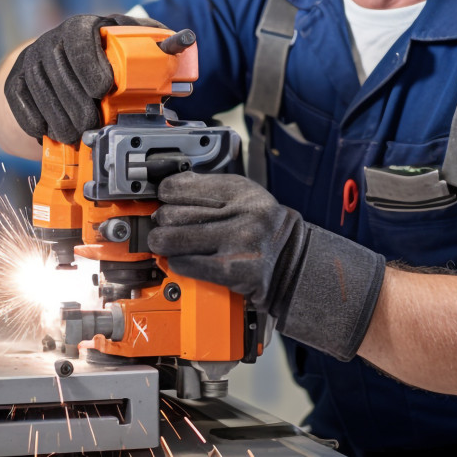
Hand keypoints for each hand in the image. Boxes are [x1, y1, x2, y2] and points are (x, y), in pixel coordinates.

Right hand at [3, 13, 165, 143]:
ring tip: (75, 134)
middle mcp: (51, 41)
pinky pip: (20, 103)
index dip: (90, 64)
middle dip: (76, 102)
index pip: (80, 39)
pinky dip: (35, 121)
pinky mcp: (14, 82)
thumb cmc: (103, 54)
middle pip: (58, 71)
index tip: (104, 87)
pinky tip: (50, 133)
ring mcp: (30, 61)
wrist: (59, 61)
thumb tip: (185, 41)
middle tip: (92, 124)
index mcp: (81, 27)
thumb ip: (155, 43)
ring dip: (58, 117)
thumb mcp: (129, 42)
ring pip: (39, 90)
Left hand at [149, 172, 384, 361]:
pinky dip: (178, 264)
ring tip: (166, 243)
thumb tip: (167, 187)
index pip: (182, 186)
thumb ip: (209, 189)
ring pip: (174, 241)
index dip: (165, 194)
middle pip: (174, 214)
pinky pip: (185, 264)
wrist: (293, 263)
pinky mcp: (233, 270)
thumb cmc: (263, 229)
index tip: (164, 199)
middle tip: (163, 225)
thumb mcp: (244, 196)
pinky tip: (182, 260)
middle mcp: (242, 214)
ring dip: (164, 244)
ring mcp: (238, 243)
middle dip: (162, 222)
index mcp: (242, 191)